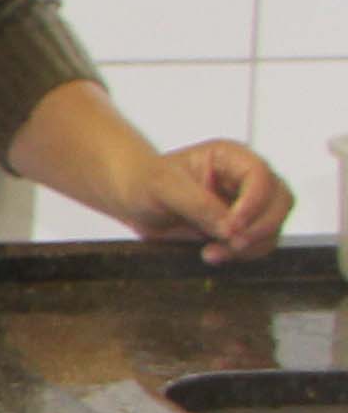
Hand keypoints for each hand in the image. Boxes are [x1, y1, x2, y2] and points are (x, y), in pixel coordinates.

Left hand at [119, 138, 296, 263]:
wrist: (132, 201)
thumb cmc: (142, 182)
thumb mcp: (161, 187)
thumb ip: (196, 204)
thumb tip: (230, 228)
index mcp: (230, 158)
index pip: (261, 175)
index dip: (254, 202)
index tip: (232, 226)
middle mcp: (245, 179)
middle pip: (280, 201)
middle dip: (260, 227)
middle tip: (231, 244)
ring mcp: (247, 204)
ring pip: (274, 225)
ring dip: (251, 245)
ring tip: (211, 253)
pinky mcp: (241, 227)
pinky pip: (259, 243)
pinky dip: (242, 254)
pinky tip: (213, 255)